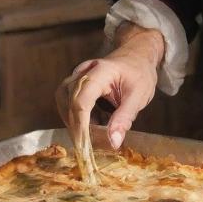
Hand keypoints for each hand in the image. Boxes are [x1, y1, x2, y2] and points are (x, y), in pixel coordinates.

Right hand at [55, 25, 163, 148]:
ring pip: (63, 99)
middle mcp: (84, 71)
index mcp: (101, 72)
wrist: (137, 55)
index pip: (82, 99)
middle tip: (86, 146)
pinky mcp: (77, 82)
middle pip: (68, 100)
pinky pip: (67, 99)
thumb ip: (125, 118)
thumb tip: (113, 142)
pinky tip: (92, 122)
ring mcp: (78, 75)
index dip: (80, 124)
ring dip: (72, 119)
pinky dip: (75, 114)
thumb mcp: (139, 96)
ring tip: (89, 133)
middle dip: (74, 125)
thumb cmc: (140, 73)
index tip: (84, 145)